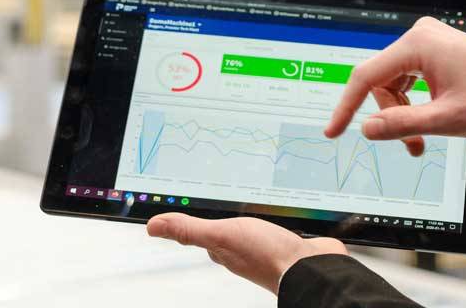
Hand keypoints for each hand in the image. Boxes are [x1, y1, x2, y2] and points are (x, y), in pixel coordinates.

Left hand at [146, 213, 347, 293]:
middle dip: (221, 217)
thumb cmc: (267, 256)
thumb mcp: (222, 235)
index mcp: (224, 248)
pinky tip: (277, 211)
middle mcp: (243, 249)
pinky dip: (273, 219)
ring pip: (251, 229)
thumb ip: (190, 230)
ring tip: (243, 203)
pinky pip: (275, 228)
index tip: (183, 204)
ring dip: (248, 217)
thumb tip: (154, 226)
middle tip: (212, 199)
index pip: (202, 234)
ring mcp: (266, 246)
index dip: (192, 220)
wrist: (312, 267)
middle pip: (226, 232)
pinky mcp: (287, 241)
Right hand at [326, 16, 465, 154]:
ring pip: (395, 85)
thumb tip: (365, 128)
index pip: (366, 76)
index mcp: (418, 43)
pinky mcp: (438, 51)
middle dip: (392, 118)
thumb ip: (401, 125)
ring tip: (425, 142)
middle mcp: (420, 35)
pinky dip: (416, 105)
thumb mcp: (446, 120)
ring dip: (405, 115)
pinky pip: (410, 80)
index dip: (346, 107)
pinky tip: (432, 121)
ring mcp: (429, 41)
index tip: (333, 133)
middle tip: (414, 148)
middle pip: (382, 83)